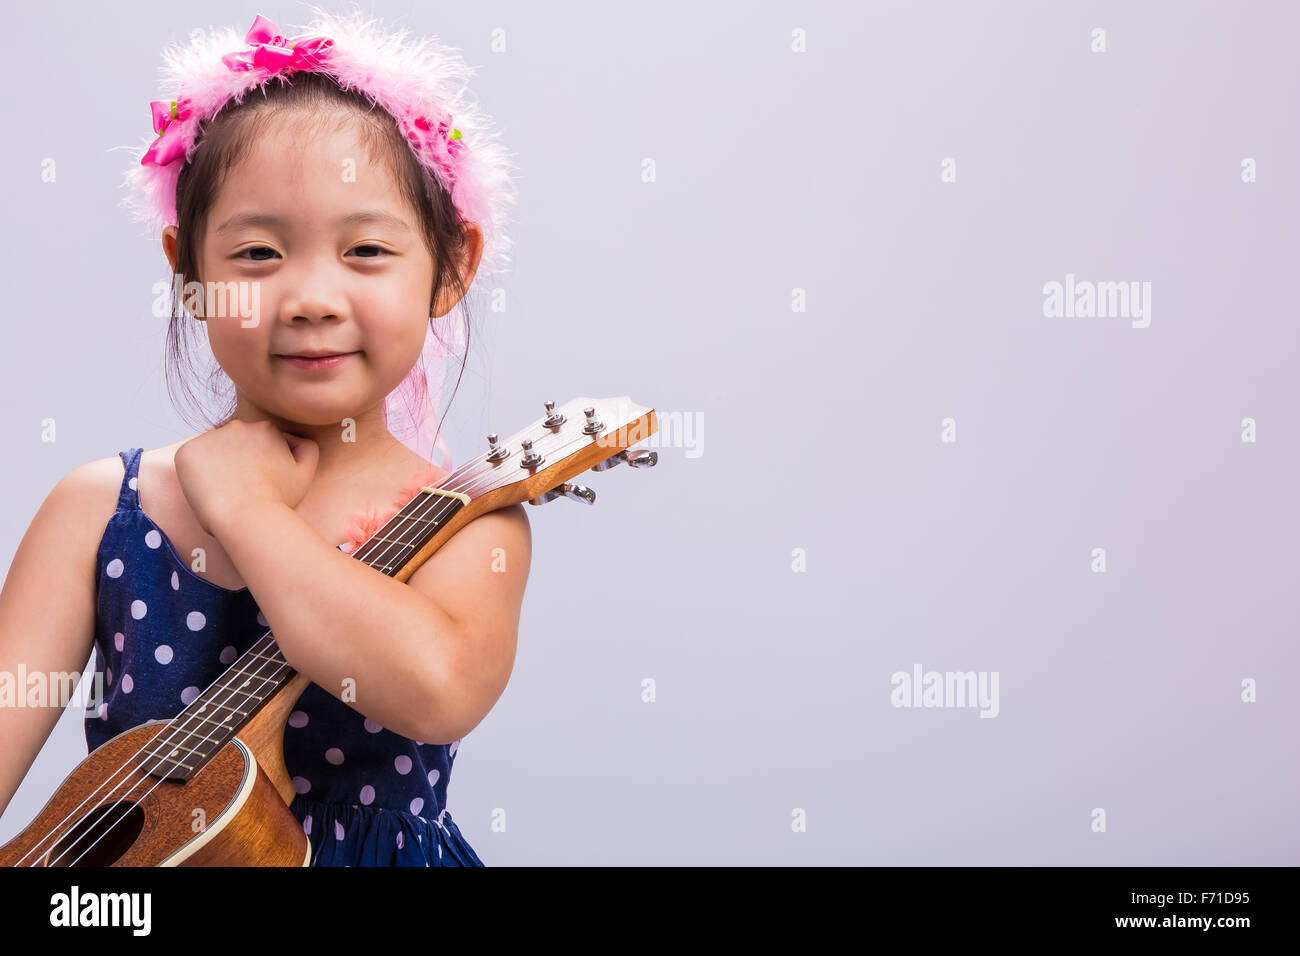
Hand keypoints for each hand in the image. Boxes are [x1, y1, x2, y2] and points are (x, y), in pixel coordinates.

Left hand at [175, 419, 318, 536]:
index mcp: (265, 428)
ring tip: (224, 490)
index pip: (256, 441)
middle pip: (232, 442)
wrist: (248, 516)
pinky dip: (195, 473)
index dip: (256, 461)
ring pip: (211, 450)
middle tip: (240, 487)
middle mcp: (238, 425)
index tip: (257, 480)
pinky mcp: (188, 451)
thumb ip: (306, 447)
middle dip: (234, 459)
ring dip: (214, 464)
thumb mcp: (305, 471)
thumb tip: (291, 437)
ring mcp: (210, 437)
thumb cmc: (277, 500)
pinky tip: (208, 490)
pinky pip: (190, 459)